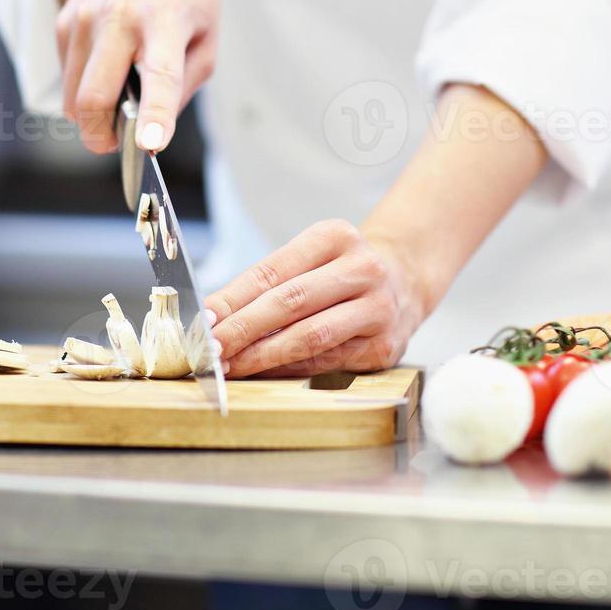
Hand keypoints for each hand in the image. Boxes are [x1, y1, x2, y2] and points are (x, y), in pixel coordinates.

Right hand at [54, 0, 219, 153]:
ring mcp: (84, 18)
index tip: (150, 145)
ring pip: (74, 96)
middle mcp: (118, 18)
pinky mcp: (63, 22)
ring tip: (118, 98)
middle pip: (94, 97)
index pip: (159, 76)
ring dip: (92, 114)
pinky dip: (84, 88)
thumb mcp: (207, 35)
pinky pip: (67, 78)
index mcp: (165, 20)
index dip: (155, 115)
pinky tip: (107, 65)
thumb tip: (150, 130)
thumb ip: (184, 85)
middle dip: (100, 136)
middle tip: (114, 145)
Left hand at [206, 219, 426, 377]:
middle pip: (290, 303)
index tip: (205, 319)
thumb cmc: (341, 269)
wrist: (406, 279)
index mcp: (336, 237)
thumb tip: (215, 316)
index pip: (273, 271)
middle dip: (243, 330)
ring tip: (231, 365)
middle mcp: (363, 269)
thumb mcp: (311, 257)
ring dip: (263, 355)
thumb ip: (269, 283)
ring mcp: (378, 309)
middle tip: (211, 349)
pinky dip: (290, 369)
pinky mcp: (384, 347)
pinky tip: (264, 372)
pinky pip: (327, 361)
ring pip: (310, 337)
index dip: (234, 298)